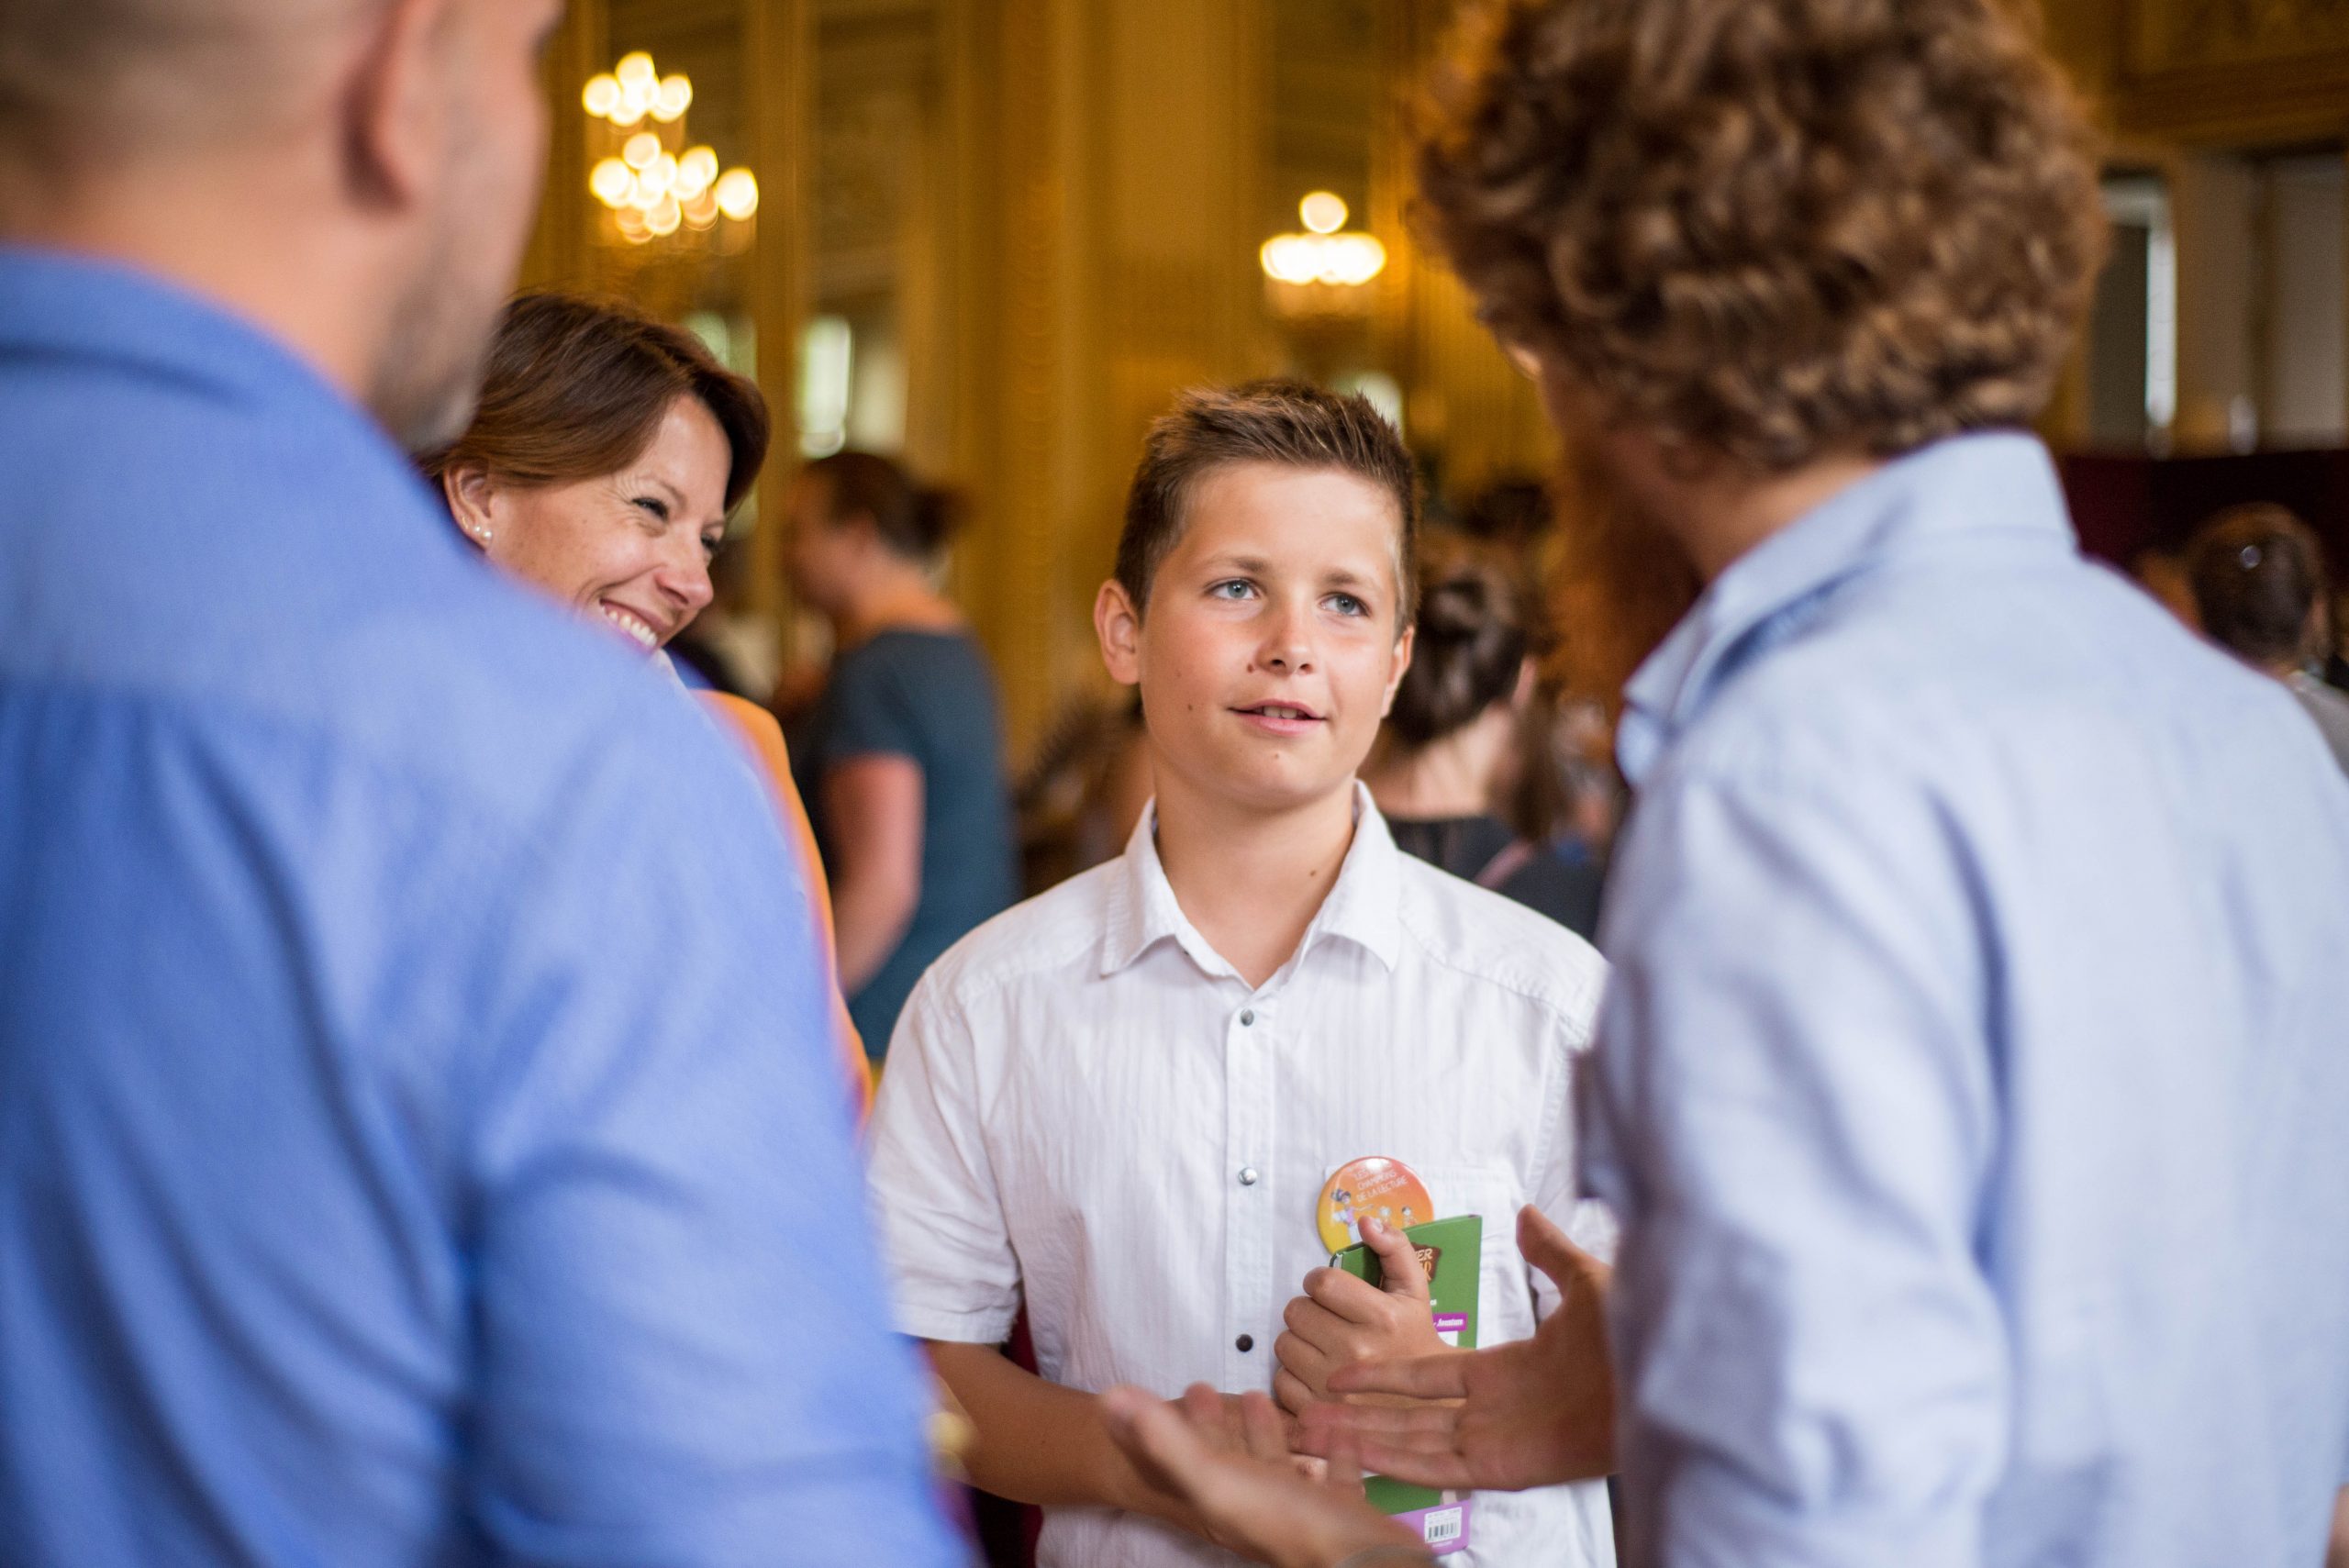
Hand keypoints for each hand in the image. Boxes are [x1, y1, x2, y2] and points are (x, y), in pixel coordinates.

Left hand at [1102, 1383, 1425, 1567]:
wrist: (1360, 1562)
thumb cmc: (1286, 1520)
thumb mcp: (1217, 1478)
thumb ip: (1166, 1441)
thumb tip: (1110, 1400)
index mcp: (1223, 1499)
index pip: (1182, 1459)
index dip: (1165, 1425)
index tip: (1149, 1393)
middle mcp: (1257, 1506)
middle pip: (1225, 1459)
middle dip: (1213, 1424)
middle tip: (1204, 1386)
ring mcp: (1299, 1511)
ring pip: (1274, 1467)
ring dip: (1264, 1433)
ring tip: (1258, 1397)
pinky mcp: (1339, 1512)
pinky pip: (1330, 1478)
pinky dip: (1330, 1454)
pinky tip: (1336, 1433)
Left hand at [1275, 1216, 1453, 1415]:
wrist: (1428, 1406)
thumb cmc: (1415, 1341)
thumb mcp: (1414, 1291)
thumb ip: (1395, 1248)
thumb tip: (1365, 1221)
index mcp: (1381, 1318)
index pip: (1321, 1283)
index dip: (1319, 1281)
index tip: (1329, 1291)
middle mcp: (1356, 1353)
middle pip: (1295, 1312)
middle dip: (1308, 1311)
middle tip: (1328, 1320)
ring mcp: (1335, 1387)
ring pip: (1283, 1344)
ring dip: (1299, 1341)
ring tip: (1325, 1347)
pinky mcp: (1317, 1412)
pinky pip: (1280, 1380)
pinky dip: (1293, 1375)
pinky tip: (1318, 1374)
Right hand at [1303, 1205, 1615, 1491]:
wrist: (1669, 1367)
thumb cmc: (1637, 1329)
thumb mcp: (1585, 1280)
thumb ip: (1549, 1252)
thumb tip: (1527, 1215)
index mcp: (1509, 1371)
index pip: (1430, 1376)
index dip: (1384, 1376)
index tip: (1340, 1375)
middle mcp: (1497, 1411)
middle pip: (1409, 1417)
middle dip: (1356, 1417)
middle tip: (1304, 1414)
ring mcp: (1499, 1440)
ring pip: (1412, 1441)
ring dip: (1361, 1438)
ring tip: (1310, 1432)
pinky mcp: (1506, 1467)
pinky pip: (1439, 1465)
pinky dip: (1396, 1461)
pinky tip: (1358, 1453)